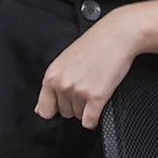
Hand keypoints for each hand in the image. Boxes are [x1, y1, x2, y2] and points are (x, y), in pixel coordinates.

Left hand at [35, 2, 157, 128]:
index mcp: (51, 76)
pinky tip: (99, 103)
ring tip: (95, 86)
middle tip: (86, 85)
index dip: (56, 107)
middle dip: (75, 104)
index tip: (65, 101)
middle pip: (64, 113)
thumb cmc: (93, 45)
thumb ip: (52, 85)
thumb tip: (40, 110)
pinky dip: (94, 118)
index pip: (44, 110)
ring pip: (78, 116)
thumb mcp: (64, 61)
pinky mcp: (96, 97)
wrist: (117, 36)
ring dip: (87, 107)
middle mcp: (62, 85)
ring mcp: (79, 92)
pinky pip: (89, 121)